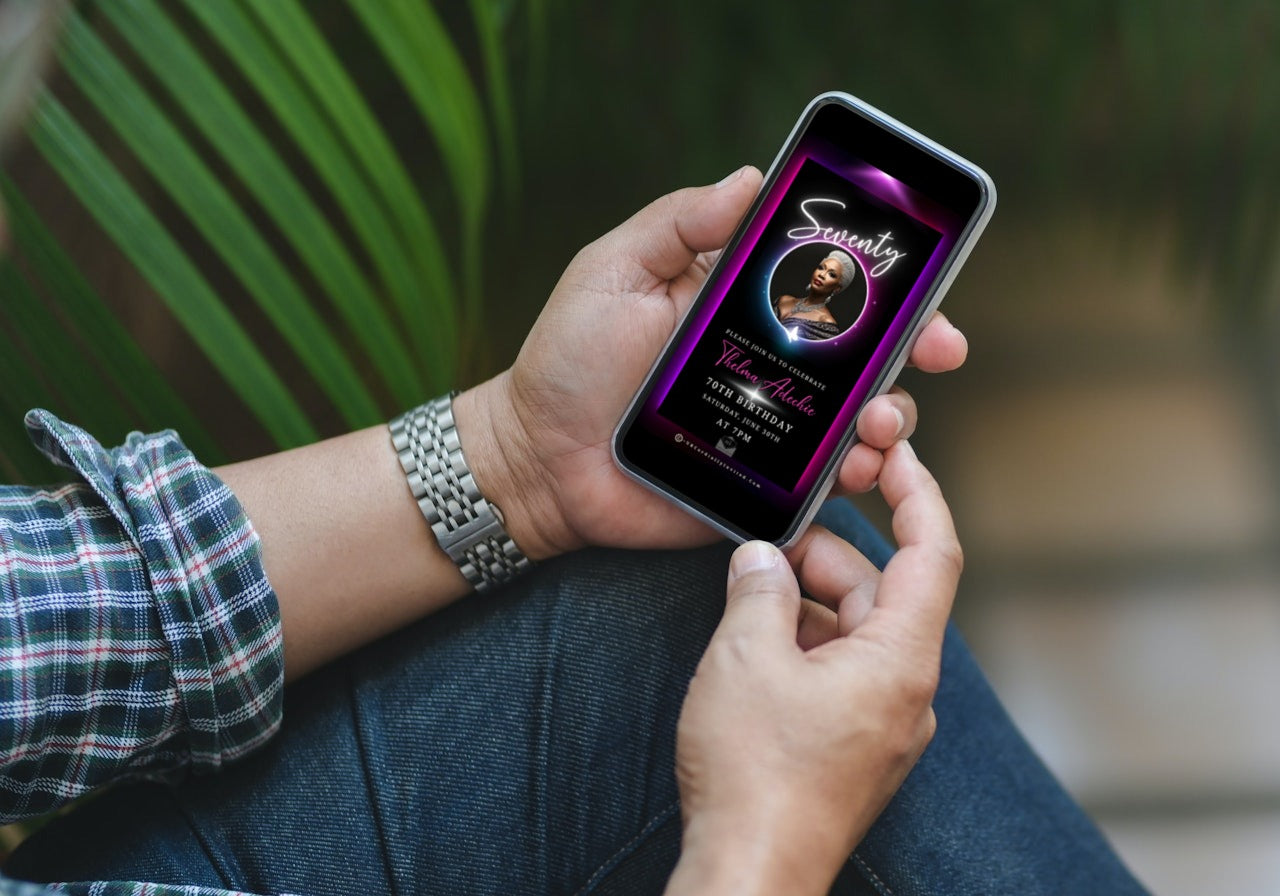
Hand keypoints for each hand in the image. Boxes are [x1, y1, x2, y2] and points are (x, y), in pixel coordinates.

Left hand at [455, 167, 967, 558]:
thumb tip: (752, 175)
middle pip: (866, 354)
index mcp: (743, 306)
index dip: (889, 284)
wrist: (536, 459)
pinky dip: (854, 477)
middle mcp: (769, 364)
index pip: (831, 288)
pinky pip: (822, 485)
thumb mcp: (614, 271)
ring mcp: (770, 427)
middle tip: (936, 351)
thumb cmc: (567, 359)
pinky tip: (856, 469)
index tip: (926, 285)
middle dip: (917, 349)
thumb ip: (679, 222)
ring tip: (879, 421)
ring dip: (893, 415)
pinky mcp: (760, 486)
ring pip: (859, 420)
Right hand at [665, 442, 961, 895]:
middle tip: (767, 543)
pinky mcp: (855, 749)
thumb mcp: (745, 657)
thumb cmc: (757, 776)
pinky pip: (840, 674)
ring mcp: (883, 725)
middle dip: (825, 558)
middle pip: (881, 593)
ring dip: (807, 605)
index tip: (896, 453)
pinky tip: (756, 648)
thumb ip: (759, 590)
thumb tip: (759, 560)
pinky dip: (804, 646)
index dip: (919, 493)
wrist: (750, 873)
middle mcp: (906, 692)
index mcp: (900, 660)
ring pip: (856, 634)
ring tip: (748, 597)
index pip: (933, 553)